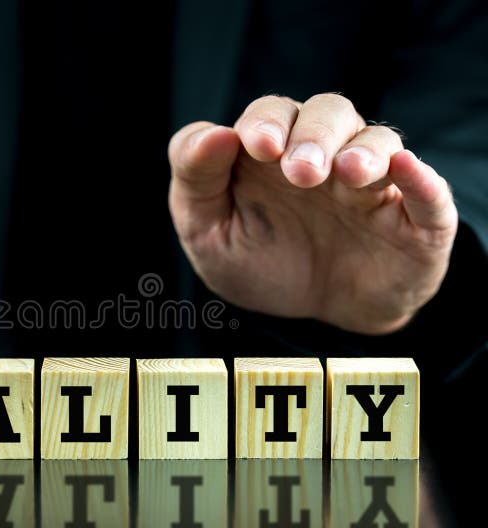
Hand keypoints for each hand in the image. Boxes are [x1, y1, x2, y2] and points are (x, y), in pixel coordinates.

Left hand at [168, 94, 457, 333]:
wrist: (307, 318)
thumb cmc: (256, 262)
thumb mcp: (206, 230)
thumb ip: (196, 180)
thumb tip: (214, 134)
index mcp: (272, 152)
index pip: (271, 114)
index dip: (265, 122)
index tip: (258, 147)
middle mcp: (325, 156)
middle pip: (329, 114)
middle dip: (314, 135)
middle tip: (300, 171)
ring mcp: (370, 185)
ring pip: (378, 142)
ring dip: (363, 152)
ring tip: (347, 173)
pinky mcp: (412, 220)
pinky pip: (427, 192)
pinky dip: (420, 178)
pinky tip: (404, 170)